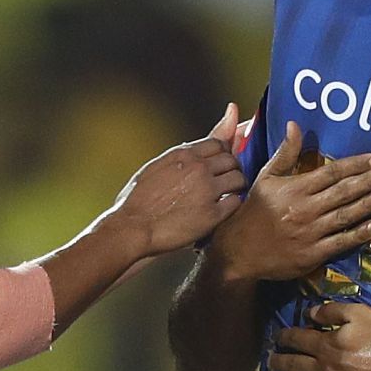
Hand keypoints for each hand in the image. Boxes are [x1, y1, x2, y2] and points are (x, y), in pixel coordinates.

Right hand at [109, 105, 247, 255]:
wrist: (131, 227)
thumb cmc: (136, 200)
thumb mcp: (155, 167)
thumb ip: (178, 157)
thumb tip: (191, 147)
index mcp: (183, 155)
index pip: (218, 143)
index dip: (222, 153)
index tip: (220, 164)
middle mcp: (198, 168)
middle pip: (232, 159)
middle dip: (231, 169)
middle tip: (227, 181)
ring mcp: (207, 190)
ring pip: (239, 178)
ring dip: (236, 186)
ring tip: (228, 194)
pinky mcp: (213, 214)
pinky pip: (236, 201)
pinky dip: (232, 204)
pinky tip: (223, 210)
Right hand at [207, 122, 370, 282]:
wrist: (238, 250)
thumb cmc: (254, 211)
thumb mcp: (266, 177)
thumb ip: (286, 153)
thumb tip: (295, 125)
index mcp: (295, 188)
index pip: (332, 172)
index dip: (356, 164)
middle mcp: (304, 208)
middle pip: (343, 191)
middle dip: (368, 181)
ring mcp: (309, 232)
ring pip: (344, 215)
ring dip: (368, 204)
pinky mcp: (312, 254)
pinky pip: (339, 242)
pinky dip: (358, 234)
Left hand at [267, 301, 370, 370]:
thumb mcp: (361, 314)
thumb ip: (333, 311)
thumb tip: (310, 313)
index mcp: (326, 345)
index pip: (297, 340)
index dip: (284, 338)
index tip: (277, 338)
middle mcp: (323, 369)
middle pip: (293, 364)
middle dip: (278, 361)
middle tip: (269, 361)